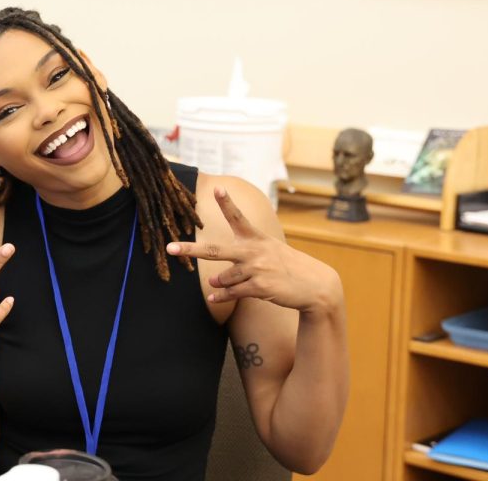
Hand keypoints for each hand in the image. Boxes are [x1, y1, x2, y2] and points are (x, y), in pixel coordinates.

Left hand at [167, 187, 341, 314]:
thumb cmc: (290, 268)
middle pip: (215, 250)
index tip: (218, 189)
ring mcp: (256, 269)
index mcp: (257, 239)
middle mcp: (254, 251)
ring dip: (219, 282)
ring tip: (217, 284)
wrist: (316, 286)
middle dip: (190, 249)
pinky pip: (232, 293)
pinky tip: (214, 299)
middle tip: (170, 247)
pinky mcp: (260, 287)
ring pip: (223, 278)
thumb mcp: (271, 252)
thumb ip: (242, 261)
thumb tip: (213, 279)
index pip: (238, 217)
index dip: (227, 203)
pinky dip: (221, 297)